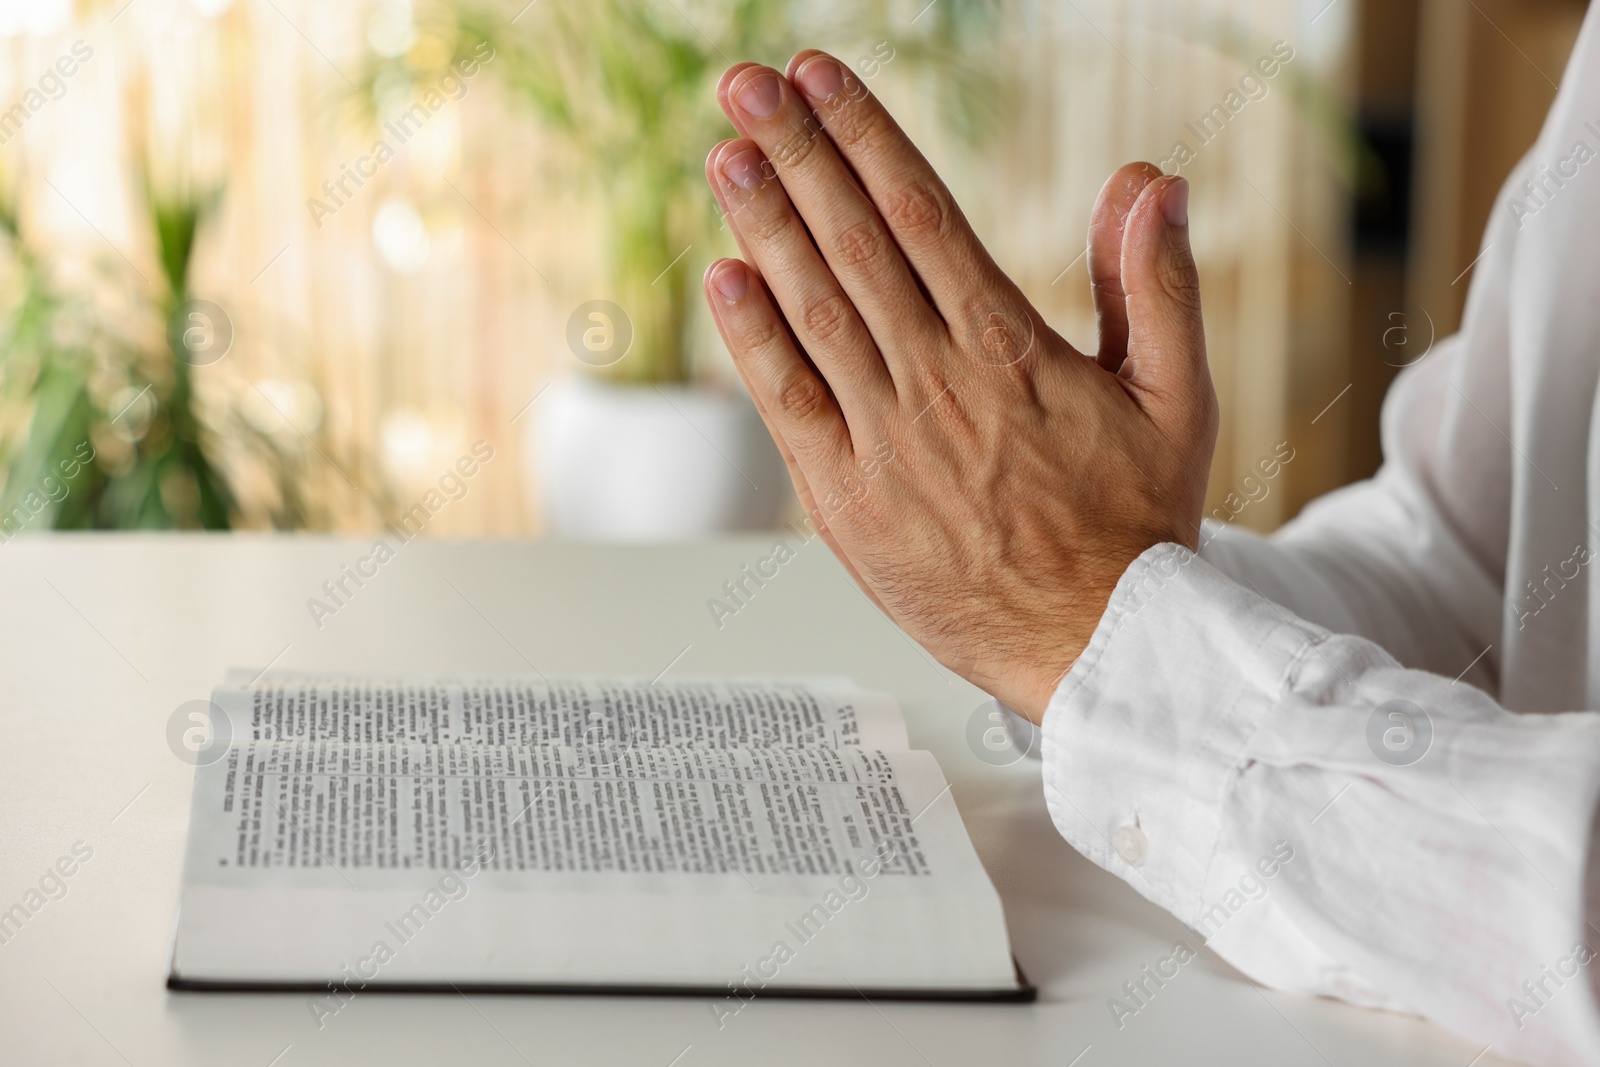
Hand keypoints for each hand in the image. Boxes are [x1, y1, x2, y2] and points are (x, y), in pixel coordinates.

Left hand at [701, 52, 1217, 722]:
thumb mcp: (1179, 397)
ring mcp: (887, 442)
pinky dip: (754, 341)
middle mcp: (939, 383)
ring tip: (724, 152)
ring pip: (814, 312)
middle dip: (794, 155)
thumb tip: (1150, 180)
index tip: (821, 79)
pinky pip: (789, 407)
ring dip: (762, 227)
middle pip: (853, 244)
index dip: (865, 138)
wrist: (1098, 649)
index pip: (923, 215)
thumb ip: (1157, 283)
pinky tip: (723, 278)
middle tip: (744, 85)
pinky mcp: (847, 502)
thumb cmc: (1137, 527)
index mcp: (1012, 348)